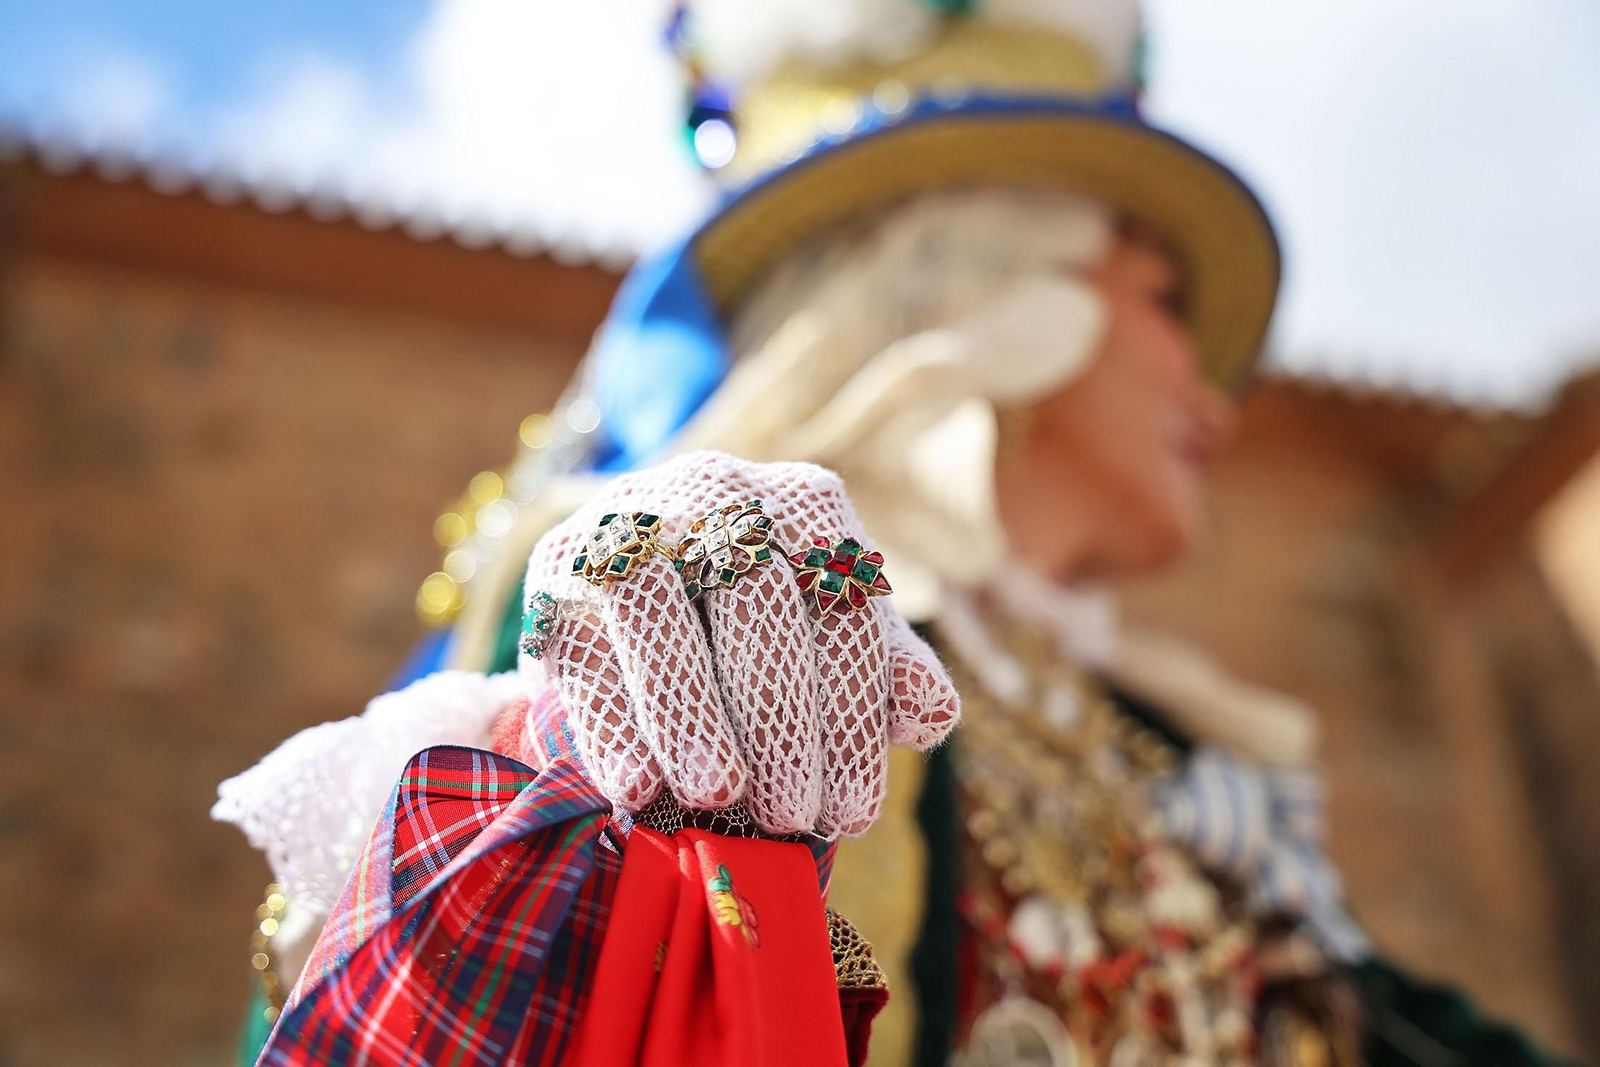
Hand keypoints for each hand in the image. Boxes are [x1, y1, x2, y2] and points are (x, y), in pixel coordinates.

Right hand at [521, 451, 959, 836]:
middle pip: (753, 593)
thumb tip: (931, 714)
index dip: (850, 712)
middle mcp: (717, 491)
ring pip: (652, 601)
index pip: (840, 602)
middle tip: (788, 815)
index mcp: (805, 504)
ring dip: (688, 706)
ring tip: (713, 796)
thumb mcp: (828, 637)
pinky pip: (578, 638)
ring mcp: (629, 519)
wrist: (640, 589)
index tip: (850, 814)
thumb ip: (881, 668)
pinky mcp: (556, 564)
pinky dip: (607, 717)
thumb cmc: (759, 629)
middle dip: (776, 712)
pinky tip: (633, 788)